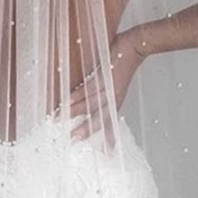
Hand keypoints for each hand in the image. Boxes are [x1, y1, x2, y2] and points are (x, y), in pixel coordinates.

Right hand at [60, 31, 147, 149]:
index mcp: (116, 99)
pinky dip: (77, 93)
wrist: (138, 44)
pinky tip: (67, 99)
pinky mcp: (105, 74)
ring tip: (59, 119)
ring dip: (73, 111)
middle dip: (85, 129)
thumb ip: (104, 86)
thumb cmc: (125, 60)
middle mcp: (113, 97)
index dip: (108, 137)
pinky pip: (89, 86)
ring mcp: (109, 86)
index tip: (106, 153)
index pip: (110, 121)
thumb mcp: (116, 79)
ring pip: (89, 102)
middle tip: (72, 140)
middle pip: (98, 116)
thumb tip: (89, 92)